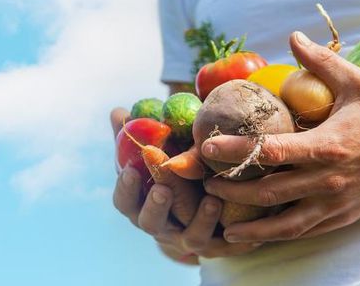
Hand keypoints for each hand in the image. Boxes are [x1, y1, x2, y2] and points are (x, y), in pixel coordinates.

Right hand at [109, 108, 260, 260]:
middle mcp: (162, 226)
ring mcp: (189, 239)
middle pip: (151, 223)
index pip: (125, 203)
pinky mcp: (218, 247)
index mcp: (142, 205)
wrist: (209, 209)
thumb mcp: (160, 155)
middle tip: (164, 190)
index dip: (126, 189)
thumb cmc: (177, 174)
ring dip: (200, 220)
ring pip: (191, 238)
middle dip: (156, 207)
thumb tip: (118, 112)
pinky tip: (240, 217)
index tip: (130, 171)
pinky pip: (224, 244)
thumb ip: (140, 135)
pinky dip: (232, 234)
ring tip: (212, 200)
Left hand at [201, 31, 359, 242]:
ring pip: (284, 223)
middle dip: (231, 188)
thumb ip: (322, 63)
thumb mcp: (359, 85)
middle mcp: (329, 180)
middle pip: (269, 192)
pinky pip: (303, 232)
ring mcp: (335, 204)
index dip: (237, 150)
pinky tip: (255, 234)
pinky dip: (276, 235)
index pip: (273, 151)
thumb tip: (293, 36)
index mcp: (329, 146)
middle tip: (204, 180)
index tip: (208, 146)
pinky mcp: (341, 219)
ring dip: (250, 225)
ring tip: (222, 222)